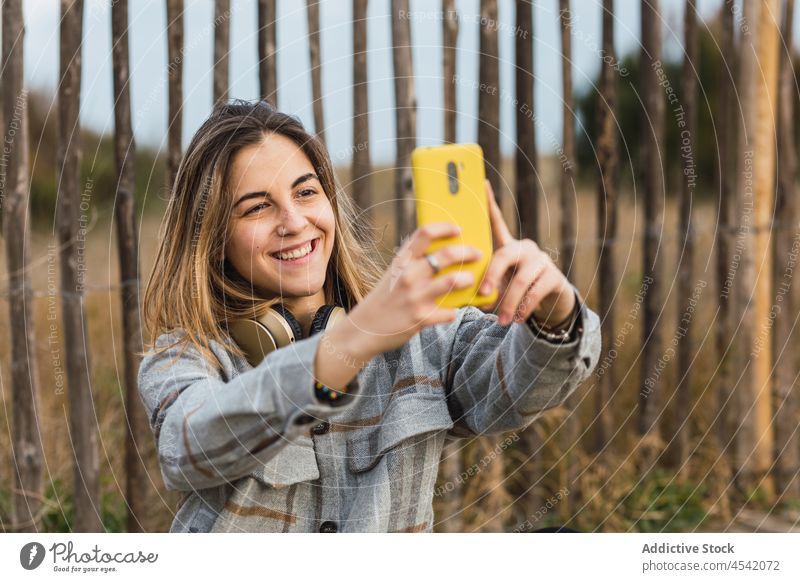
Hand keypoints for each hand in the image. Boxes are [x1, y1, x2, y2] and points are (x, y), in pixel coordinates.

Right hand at [344, 222, 482, 358]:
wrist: (363, 330)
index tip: (458, 230)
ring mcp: (416, 297)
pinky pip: (449, 312)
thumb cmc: (383, 300)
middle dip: (467, 252)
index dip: (445, 227)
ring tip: (469, 279)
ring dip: (467, 279)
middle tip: (476, 254)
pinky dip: (453, 311)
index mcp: (401, 261)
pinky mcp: (421, 318)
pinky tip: (451, 311)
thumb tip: (441, 256)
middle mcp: (409, 276)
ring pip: (453, 281)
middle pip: (446, 255)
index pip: (425, 233)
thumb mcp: (393, 275)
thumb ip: (413, 264)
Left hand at [478, 180, 575, 326]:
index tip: (480, 183)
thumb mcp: (497, 287)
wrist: (549, 304)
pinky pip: (535, 293)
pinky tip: (516, 320)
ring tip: (500, 320)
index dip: (489, 203)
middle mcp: (524, 248)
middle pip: (504, 255)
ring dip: (507, 304)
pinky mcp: (553, 277)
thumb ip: (482, 287)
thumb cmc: (514, 293)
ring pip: (520, 281)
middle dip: (491, 276)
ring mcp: (541, 261)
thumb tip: (464, 295)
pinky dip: (523, 309)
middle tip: (483, 295)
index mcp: (507, 247)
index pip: (496, 221)